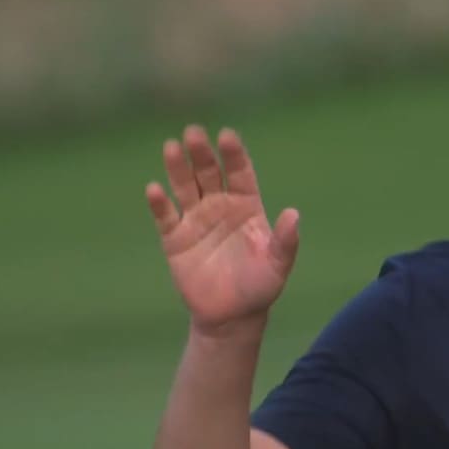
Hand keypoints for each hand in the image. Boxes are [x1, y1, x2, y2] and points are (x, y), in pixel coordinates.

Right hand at [145, 125, 299, 333]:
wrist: (232, 316)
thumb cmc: (260, 287)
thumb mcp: (278, 265)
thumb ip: (285, 241)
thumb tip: (294, 214)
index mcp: (247, 207)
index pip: (239, 173)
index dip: (233, 155)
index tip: (227, 136)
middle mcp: (219, 207)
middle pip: (209, 173)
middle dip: (202, 153)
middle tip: (194, 132)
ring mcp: (196, 220)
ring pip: (185, 187)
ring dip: (177, 168)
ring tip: (170, 147)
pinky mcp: (175, 239)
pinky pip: (165, 217)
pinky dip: (159, 203)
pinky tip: (154, 189)